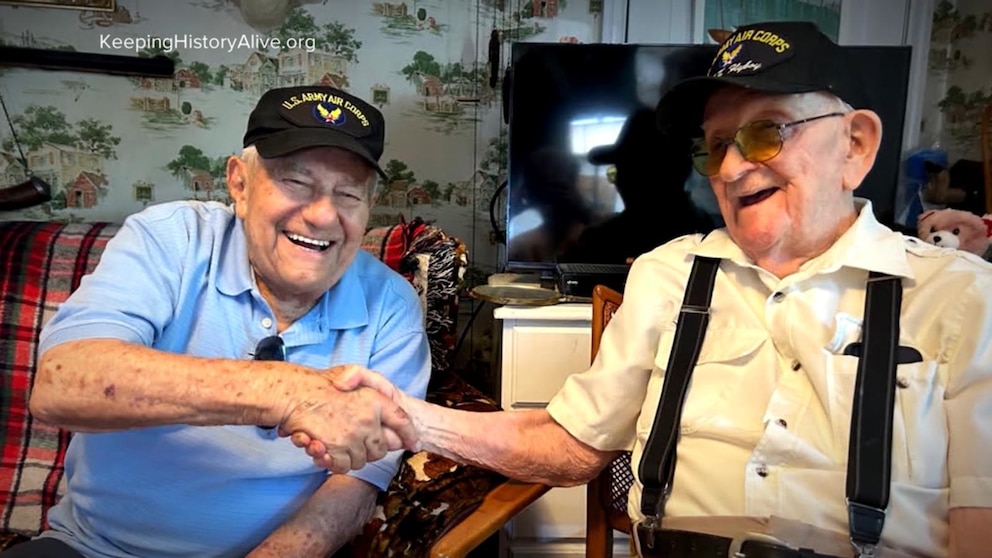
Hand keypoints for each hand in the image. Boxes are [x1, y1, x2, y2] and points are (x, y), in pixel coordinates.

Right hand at [276, 365, 415, 473]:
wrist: (295, 394)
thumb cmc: (321, 384)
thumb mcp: (352, 372)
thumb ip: (371, 384)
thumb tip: (387, 408)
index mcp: (376, 400)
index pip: (403, 422)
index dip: (410, 435)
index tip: (414, 444)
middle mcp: (368, 420)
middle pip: (381, 449)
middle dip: (372, 449)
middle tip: (358, 441)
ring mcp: (352, 436)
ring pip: (362, 460)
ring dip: (353, 456)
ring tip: (340, 443)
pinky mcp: (336, 449)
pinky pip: (344, 466)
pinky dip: (337, 462)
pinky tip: (328, 450)